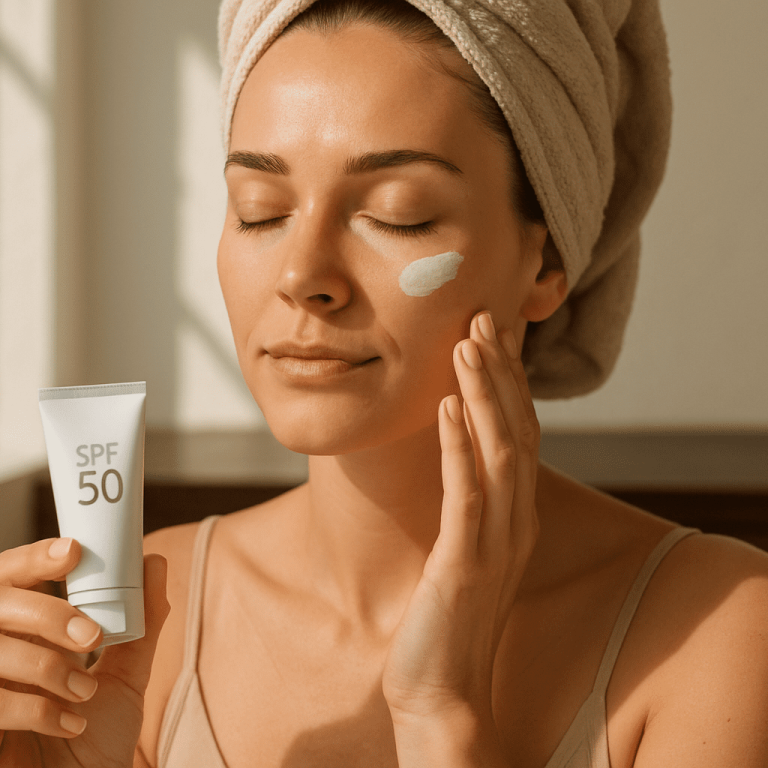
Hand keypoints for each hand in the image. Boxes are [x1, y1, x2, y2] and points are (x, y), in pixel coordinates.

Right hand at [0, 537, 168, 766]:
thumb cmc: (97, 737)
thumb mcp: (126, 674)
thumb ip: (141, 622)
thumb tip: (155, 563)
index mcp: (26, 633)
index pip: (13, 577)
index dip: (34, 559)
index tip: (71, 552)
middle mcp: (0, 650)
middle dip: (48, 613)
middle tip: (90, 637)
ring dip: (49, 669)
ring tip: (85, 693)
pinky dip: (38, 711)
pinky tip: (70, 724)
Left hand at [382, 310, 539, 723]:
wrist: (442, 688)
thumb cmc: (447, 616)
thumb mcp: (465, 547)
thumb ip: (471, 502)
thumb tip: (457, 455)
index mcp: (515, 514)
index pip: (520, 431)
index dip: (509, 381)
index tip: (492, 333)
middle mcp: (516, 520)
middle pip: (517, 428)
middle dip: (500, 371)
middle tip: (481, 317)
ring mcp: (496, 542)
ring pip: (500, 450)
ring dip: (486, 393)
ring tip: (466, 344)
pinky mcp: (466, 563)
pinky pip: (467, 492)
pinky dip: (459, 444)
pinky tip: (448, 406)